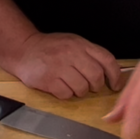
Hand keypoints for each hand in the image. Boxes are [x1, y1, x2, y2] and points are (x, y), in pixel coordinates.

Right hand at [0, 33, 124, 99]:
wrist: (24, 49)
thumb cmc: (51, 49)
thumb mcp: (73, 44)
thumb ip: (90, 55)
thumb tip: (111, 73)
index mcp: (81, 44)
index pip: (107, 60)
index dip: (115, 75)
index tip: (115, 85)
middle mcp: (71, 54)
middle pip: (96, 76)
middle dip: (96, 86)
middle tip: (90, 86)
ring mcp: (59, 67)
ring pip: (82, 88)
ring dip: (80, 91)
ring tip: (71, 85)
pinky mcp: (48, 80)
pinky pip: (66, 94)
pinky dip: (66, 94)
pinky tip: (60, 87)